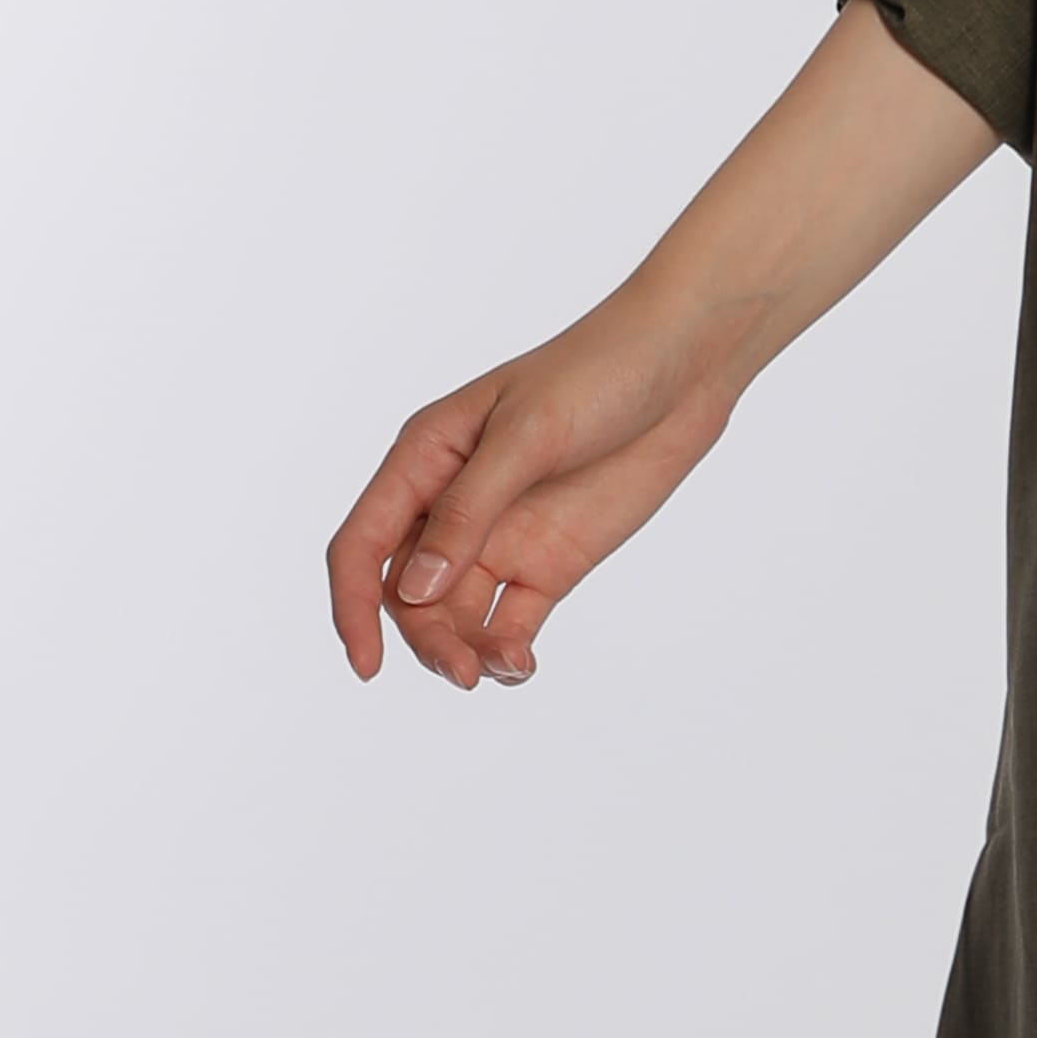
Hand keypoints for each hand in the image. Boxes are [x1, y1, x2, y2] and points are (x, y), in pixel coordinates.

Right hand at [326, 289, 742, 690]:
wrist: (683, 365)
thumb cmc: (596, 373)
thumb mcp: (527, 437)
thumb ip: (469, 512)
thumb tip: (415, 589)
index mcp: (424, 460)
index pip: (364, 545)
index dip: (353, 606)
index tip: (366, 663)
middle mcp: (451, 506)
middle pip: (409, 595)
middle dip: (426, 638)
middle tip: (463, 672)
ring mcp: (500, 537)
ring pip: (456, 616)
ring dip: (466, 651)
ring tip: (504, 668)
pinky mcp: (549, 562)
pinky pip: (510, 621)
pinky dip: (507, 650)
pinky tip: (522, 664)